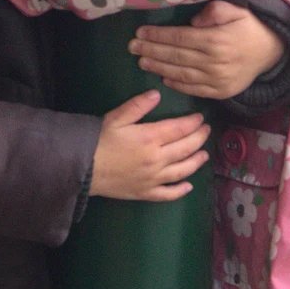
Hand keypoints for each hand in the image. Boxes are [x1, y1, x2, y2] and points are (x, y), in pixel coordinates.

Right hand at [90, 89, 209, 201]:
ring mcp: (153, 178)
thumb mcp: (116, 118)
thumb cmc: (98, 141)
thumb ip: (138, 106)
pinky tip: (189, 186)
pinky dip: (181, 190)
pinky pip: (168, 194)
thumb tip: (157, 94)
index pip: (180, 128)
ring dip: (197, 162)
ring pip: (183, 170)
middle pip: (186, 148)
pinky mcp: (146, 193)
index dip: (193, 122)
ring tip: (204, 155)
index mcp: (150, 138)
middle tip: (206, 131)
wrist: (82, 169)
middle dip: (199, 138)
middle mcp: (157, 159)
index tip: (200, 118)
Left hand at [128, 0, 284, 98]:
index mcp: (215, 40)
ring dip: (158, 68)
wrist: (273, 52)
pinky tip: (163, 79)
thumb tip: (192, 22)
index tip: (140, 32)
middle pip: (175, 56)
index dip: (157, 35)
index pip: (179, 37)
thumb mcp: (236, 10)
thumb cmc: (250, 27)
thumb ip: (214, 12)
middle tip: (132, 47)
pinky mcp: (220, 92)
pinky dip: (177, 85)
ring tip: (141, 62)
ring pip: (181, 74)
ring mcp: (217, 79)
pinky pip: (194, 90)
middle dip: (151, 51)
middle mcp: (214, 62)